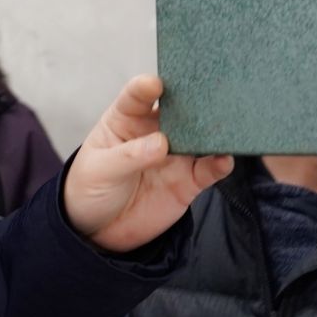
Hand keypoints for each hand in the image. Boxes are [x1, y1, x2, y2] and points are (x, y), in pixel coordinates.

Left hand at [63, 76, 234, 253]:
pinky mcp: (188, 180)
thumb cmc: (90, 188)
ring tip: (223, 128)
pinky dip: (220, 163)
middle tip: (205, 97)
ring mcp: (174, 155)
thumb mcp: (101, 170)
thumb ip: (129, 156)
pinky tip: (225, 159)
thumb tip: (161, 143)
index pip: (137, 97)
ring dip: (211, 131)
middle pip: (177, 110)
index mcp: (127, 119)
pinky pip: (208, 169)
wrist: (100, 231)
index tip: (155, 85)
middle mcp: (155, 131)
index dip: (147, 87)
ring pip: (198, 137)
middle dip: (191, 101)